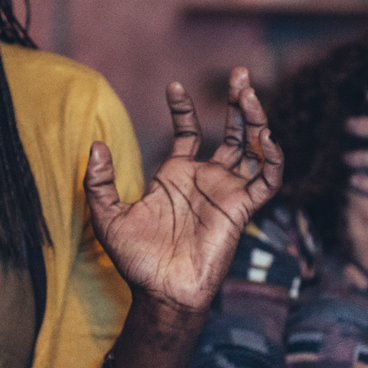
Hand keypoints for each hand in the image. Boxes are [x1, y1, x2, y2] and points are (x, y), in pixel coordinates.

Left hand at [87, 68, 283, 319]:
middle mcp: (206, 179)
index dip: (183, 109)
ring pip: (252, 148)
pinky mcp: (242, 209)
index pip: (188, 132)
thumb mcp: (107, 216)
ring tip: (249, 94)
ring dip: (255, 120)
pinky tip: (266, 137)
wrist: (161, 293)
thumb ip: (98, 182)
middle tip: (241, 74)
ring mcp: (226, 192)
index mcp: (177, 175)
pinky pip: (267, 180)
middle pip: (231, 133)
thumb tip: (94, 145)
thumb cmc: (136, 261)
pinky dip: (273, 159)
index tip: (175, 86)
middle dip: (237, 103)